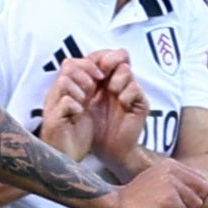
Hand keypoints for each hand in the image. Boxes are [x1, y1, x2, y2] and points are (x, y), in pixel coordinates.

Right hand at [36, 61, 97, 159]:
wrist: (66, 161)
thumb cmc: (75, 135)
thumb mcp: (84, 107)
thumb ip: (88, 90)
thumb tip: (99, 73)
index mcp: (63, 91)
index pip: (71, 63)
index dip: (89, 66)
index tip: (101, 77)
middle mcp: (55, 95)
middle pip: (68, 66)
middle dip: (87, 74)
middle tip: (94, 89)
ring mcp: (52, 107)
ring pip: (65, 81)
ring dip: (81, 89)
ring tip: (86, 102)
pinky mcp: (54, 121)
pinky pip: (65, 102)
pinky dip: (76, 105)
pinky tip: (80, 114)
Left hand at [73, 49, 151, 166]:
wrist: (107, 151)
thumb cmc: (92, 127)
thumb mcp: (80, 103)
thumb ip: (76, 83)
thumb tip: (67, 61)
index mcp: (104, 79)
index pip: (105, 56)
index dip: (99, 57)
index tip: (92, 67)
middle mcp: (118, 82)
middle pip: (121, 55)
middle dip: (111, 59)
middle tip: (104, 69)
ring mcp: (130, 92)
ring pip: (127, 71)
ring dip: (117, 79)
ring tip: (112, 92)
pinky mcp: (140, 103)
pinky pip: (135, 89)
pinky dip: (127, 94)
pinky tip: (121, 103)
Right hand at [84, 156, 207, 207]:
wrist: (112, 206)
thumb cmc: (132, 200)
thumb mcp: (156, 184)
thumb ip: (176, 185)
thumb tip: (200, 199)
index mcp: (170, 164)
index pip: (203, 183)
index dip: (194, 199)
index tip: (177, 207)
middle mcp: (173, 171)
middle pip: (203, 194)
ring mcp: (172, 185)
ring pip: (195, 207)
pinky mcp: (169, 201)